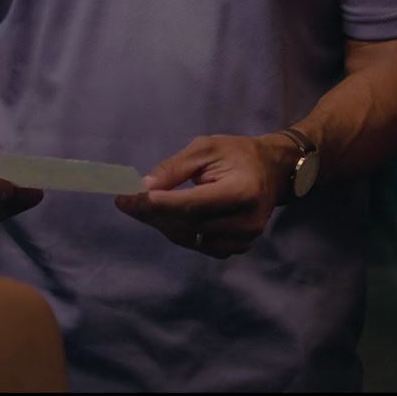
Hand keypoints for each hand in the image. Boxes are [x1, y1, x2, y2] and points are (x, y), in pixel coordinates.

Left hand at [114, 134, 291, 257]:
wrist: (272, 171)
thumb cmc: (237, 154)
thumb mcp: (206, 148)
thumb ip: (174, 168)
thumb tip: (143, 186)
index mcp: (242, 190)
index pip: (191, 204)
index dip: (157, 203)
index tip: (126, 198)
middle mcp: (245, 220)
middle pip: (186, 223)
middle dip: (150, 212)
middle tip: (124, 199)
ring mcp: (244, 238)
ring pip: (189, 237)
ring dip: (161, 223)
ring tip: (142, 205)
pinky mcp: (238, 247)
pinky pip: (199, 245)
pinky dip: (179, 231)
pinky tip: (168, 215)